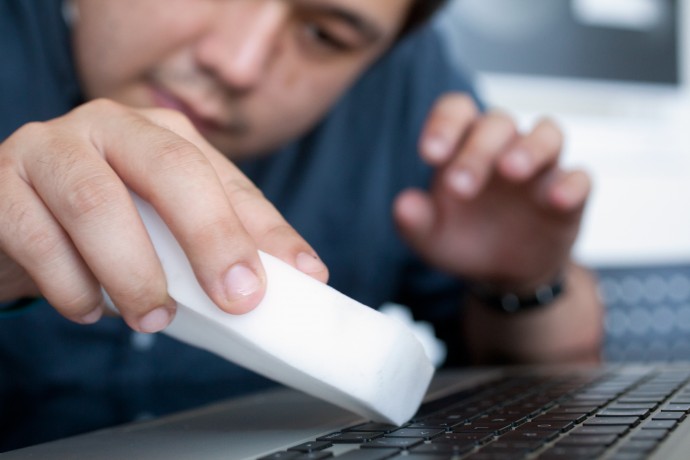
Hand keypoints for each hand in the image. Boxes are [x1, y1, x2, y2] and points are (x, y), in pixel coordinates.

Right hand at [0, 99, 326, 330]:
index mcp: (159, 134)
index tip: (305, 275)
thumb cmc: (98, 224)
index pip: (225, 178)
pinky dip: (72, 286)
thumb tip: (288, 279)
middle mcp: (107, 127)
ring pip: (97, 204)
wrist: (7, 216)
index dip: (267, 230)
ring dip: (134, 274)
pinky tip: (89, 309)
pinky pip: (37, 237)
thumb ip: (212, 241)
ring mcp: (47, 149)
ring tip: (153, 318)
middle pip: (170, 170)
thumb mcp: (161, 224)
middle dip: (211, 238)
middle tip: (237, 299)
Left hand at [393, 94, 590, 290]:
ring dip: (530, 148)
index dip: (444, 123)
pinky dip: (572, 183)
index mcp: (463, 147)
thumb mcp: (430, 237)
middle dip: (478, 150)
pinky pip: (580, 177)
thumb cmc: (463, 240)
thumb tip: (403, 206)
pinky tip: (556, 199)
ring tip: (511, 171)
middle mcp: (503, 147)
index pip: (457, 111)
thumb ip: (413, 221)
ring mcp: (539, 168)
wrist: (502, 273)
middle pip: (498, 123)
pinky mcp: (569, 196)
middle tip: (460, 187)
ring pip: (547, 134)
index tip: (429, 154)